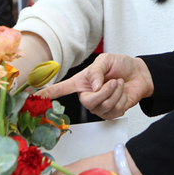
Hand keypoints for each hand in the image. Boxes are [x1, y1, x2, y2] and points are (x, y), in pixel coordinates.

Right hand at [39, 53, 153, 119]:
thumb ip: (97, 71)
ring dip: (115, 92)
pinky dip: (121, 99)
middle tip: (113, 81)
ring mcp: (98, 106)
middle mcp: (87, 95)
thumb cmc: (120, 65)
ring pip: (102, 106)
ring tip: (118, 84)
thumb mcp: (106, 60)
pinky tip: (121, 93)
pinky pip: (113, 111)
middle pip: (88, 102)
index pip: (62, 89)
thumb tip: (94, 87)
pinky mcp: (110, 113)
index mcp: (82, 82)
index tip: (35, 96)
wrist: (138, 74)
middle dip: (104, 91)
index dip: (48, 93)